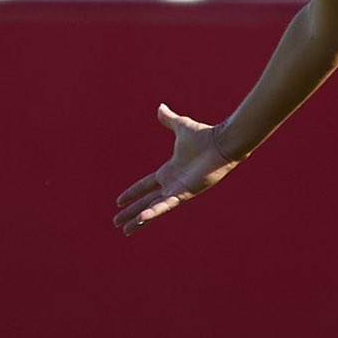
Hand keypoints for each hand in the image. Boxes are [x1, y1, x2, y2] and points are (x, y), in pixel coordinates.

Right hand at [113, 104, 238, 234]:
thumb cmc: (204, 136)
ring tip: (126, 231)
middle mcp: (172, 183)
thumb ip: (169, 120)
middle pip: (146, 201)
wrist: (221, 142)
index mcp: (169, 171)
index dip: (132, 193)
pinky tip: (141, 219)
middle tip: (116, 223)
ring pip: (154, 208)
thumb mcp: (180, 127)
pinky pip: (165, 205)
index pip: (145, 186)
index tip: (118, 202)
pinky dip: (153, 212)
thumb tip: (161, 107)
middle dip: (131, 212)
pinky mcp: (185, 193)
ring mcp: (178, 190)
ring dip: (139, 219)